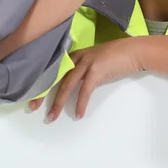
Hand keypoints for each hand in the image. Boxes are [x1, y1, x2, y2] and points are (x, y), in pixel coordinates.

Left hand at [28, 38, 143, 119]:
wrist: (134, 51)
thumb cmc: (117, 56)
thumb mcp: (95, 59)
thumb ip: (82, 67)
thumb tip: (71, 82)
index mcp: (75, 54)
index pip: (54, 69)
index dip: (42, 82)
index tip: (33, 95)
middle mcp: (78, 57)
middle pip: (56, 77)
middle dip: (43, 93)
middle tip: (32, 107)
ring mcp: (87, 62)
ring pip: (67, 85)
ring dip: (58, 102)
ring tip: (52, 117)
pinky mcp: (97, 70)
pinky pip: (85, 90)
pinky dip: (81, 103)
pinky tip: (78, 114)